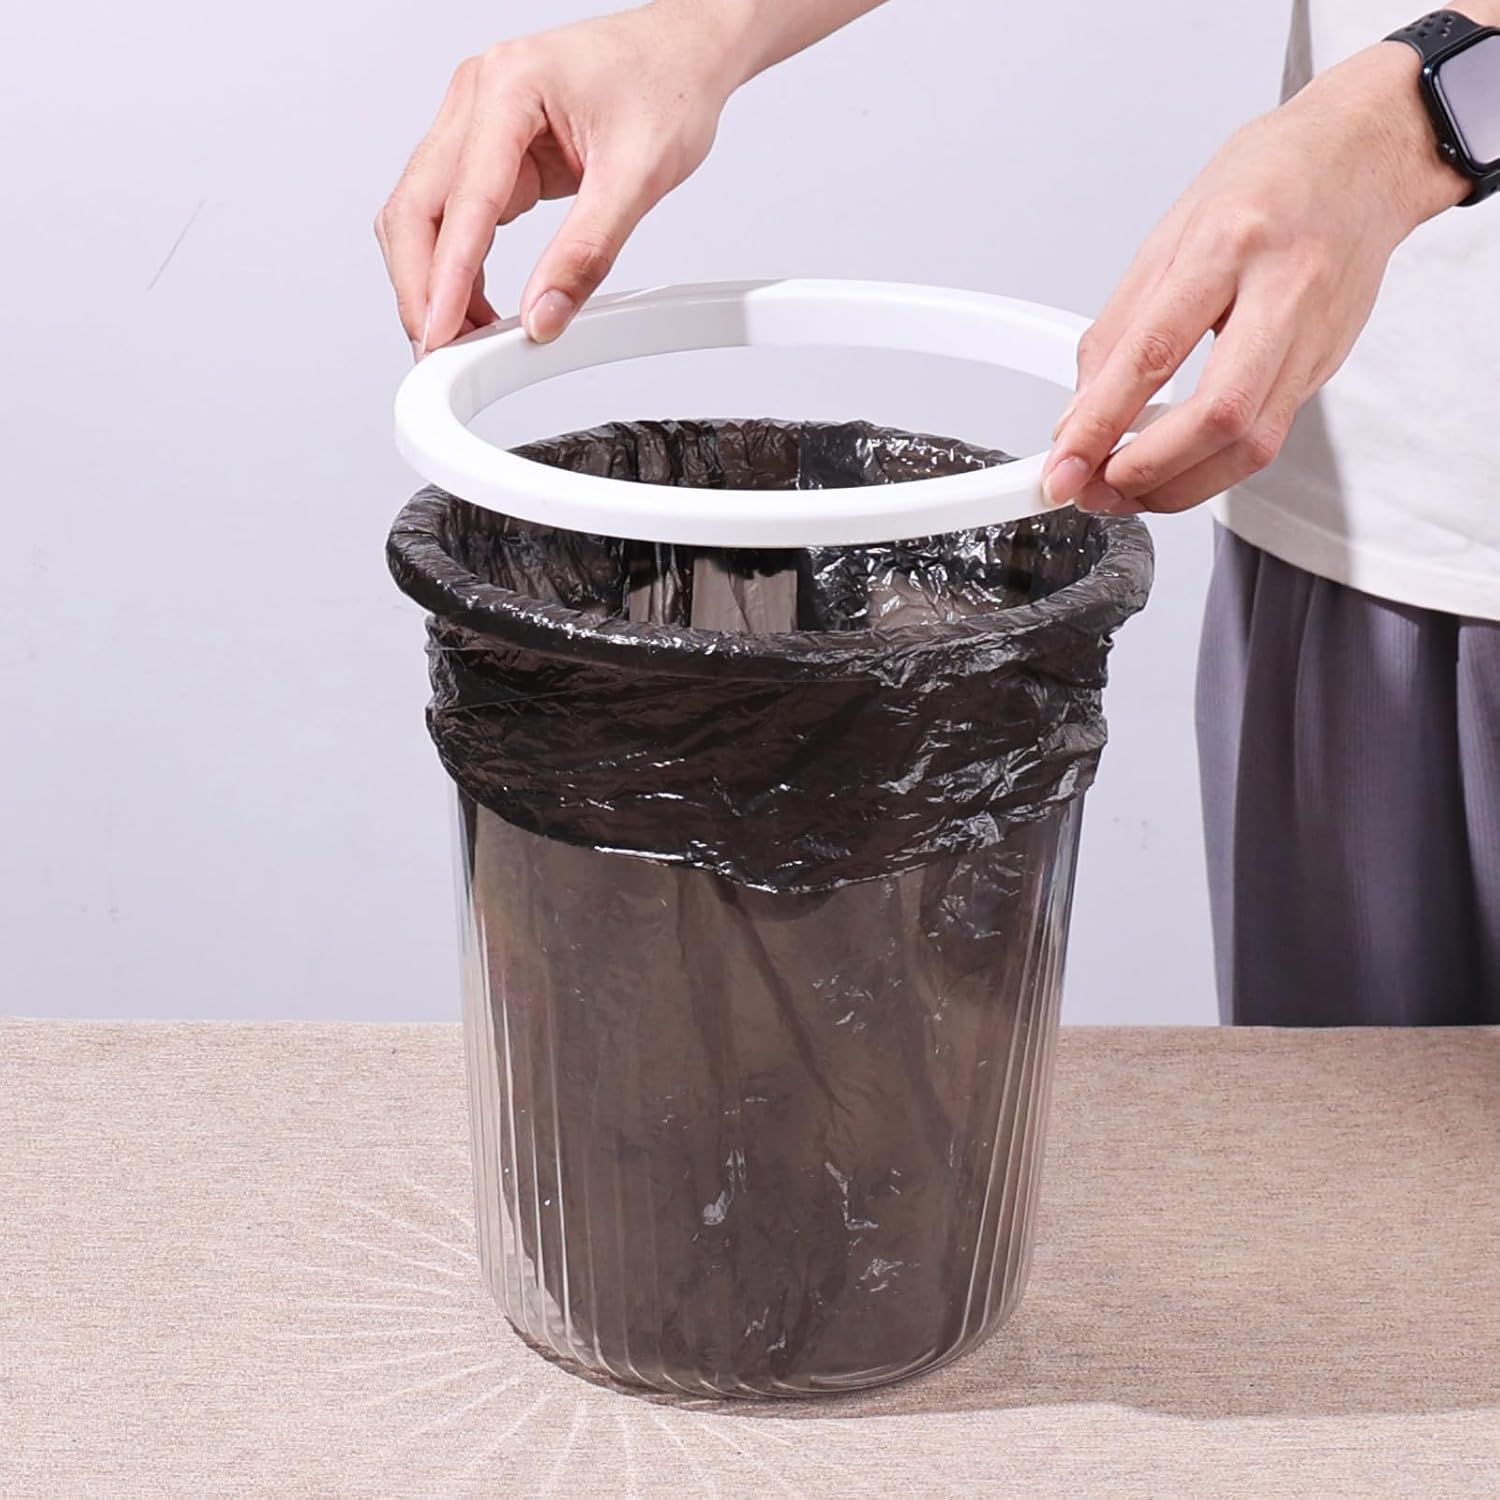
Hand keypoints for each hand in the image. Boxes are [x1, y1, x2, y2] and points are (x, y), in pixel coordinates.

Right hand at [375, 4, 738, 355]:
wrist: (684, 50)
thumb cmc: (667, 86)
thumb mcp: (639, 176)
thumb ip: (587, 253)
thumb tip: (544, 315)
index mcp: (509, 85)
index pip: (463, 197)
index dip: (446, 276)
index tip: (440, 333)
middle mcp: (477, 96)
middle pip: (416, 206)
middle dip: (420, 286)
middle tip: (439, 352)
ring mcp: (475, 121)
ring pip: (422, 213)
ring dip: (432, 279)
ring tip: (461, 340)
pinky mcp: (488, 148)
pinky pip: (453, 215)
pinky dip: (457, 264)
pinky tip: (473, 305)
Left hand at [1043, 43, 1468, 516]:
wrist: (1366, 153)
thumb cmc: (1270, 179)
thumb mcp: (1169, 234)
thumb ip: (1117, 330)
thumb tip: (1077, 413)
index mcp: (1231, 243)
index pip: (1153, 355)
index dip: (1100, 424)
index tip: (1062, 468)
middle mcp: (1283, 292)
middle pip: (1219, 415)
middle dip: (1146, 471)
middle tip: (1093, 489)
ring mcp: (1314, 337)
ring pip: (1251, 444)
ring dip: (1176, 486)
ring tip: (1123, 489)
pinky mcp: (1325, 367)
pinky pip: (1265, 438)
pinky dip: (1208, 467)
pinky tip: (1171, 467)